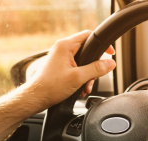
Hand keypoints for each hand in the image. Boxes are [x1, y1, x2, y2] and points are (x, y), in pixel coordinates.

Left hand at [0, 30, 114, 140]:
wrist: (36, 98)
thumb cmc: (50, 87)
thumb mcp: (78, 77)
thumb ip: (97, 69)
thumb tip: (111, 63)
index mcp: (65, 46)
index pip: (88, 36)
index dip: (102, 44)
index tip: (110, 53)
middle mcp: (62, 49)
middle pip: (87, 52)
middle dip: (94, 67)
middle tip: (94, 78)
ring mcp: (61, 58)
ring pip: (83, 63)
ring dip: (88, 76)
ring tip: (85, 87)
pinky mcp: (60, 67)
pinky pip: (77, 69)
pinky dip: (81, 79)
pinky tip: (80, 89)